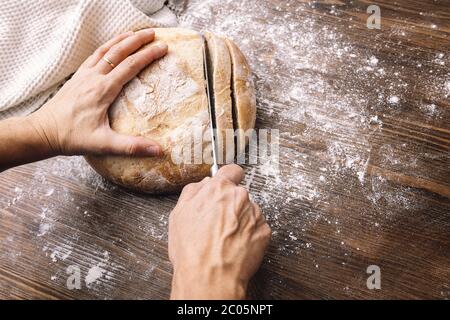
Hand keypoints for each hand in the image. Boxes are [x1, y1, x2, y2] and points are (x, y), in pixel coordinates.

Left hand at [28, 28, 166, 156]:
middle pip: (118, 51)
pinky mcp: (77, 77)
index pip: (130, 66)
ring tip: (136, 33)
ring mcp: (84, 75)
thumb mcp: (104, 144)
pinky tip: (112, 46)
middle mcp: (93, 77)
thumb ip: (131, 146)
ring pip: (105, 49)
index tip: (163, 48)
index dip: (148, 55)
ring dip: (122, 39)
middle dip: (138, 40)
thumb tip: (158, 150)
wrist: (43, 132)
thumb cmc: (73, 138)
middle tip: (154, 33)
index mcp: (102, 90)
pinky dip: (108, 46)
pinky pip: (95, 55)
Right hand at [169, 165, 270, 299]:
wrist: (210, 277)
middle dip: (231, 204)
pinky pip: (257, 227)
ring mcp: (255, 214)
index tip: (228, 183)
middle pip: (238, 194)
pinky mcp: (264, 231)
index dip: (228, 177)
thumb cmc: (193, 249)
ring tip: (225, 239)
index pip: (232, 170)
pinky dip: (249, 234)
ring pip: (248, 211)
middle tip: (218, 223)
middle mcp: (240, 197)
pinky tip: (236, 246)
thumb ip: (192, 192)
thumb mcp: (178, 214)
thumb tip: (203, 184)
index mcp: (219, 189)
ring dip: (241, 220)